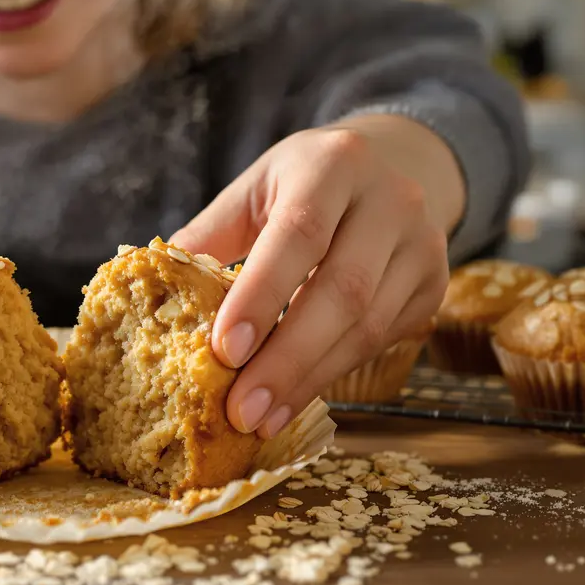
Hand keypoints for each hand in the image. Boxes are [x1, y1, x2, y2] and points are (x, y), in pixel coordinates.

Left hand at [171, 115, 464, 438]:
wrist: (393, 164)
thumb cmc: (302, 183)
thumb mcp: (253, 190)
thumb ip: (207, 235)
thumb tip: (149, 293)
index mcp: (333, 164)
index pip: (298, 234)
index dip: (261, 295)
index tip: (224, 350)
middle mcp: (391, 200)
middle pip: (342, 291)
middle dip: (286, 359)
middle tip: (241, 411)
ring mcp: (423, 245)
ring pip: (368, 326)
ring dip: (309, 380)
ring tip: (260, 419)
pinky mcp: (434, 285)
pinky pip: (384, 341)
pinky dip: (333, 375)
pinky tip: (293, 402)